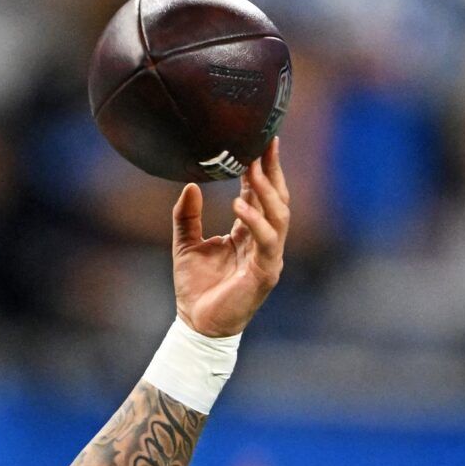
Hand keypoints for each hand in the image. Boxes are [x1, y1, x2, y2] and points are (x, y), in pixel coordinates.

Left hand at [172, 139, 289, 336]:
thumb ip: (187, 216)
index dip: (262, 168)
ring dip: (267, 191)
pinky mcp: (265, 273)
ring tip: (252, 170)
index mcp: (249, 233)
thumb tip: (190, 185)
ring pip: (279, 216)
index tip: (260, 140)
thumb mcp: (185, 244)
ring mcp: (268, 256)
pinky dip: (256, 221)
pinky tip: (241, 205)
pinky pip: (267, 241)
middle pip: (277, 199)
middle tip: (265, 143)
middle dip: (273, 171)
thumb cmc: (195, 287)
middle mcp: (264, 241)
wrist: (195, 324)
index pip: (261, 195)